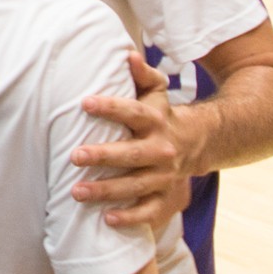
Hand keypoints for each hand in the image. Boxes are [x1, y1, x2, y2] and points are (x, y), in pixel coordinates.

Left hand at [72, 50, 195, 230]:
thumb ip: (143, 74)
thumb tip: (128, 54)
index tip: (84, 103)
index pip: (132, 112)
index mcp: (155, 120)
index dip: (110, 107)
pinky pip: (150, 211)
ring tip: (76, 191)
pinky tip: (107, 219)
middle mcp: (161, 148)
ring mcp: (164, 175)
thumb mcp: (156, 92)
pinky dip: (130, 217)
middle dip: (103, 156)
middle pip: (131, 154)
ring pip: (135, 185)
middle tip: (74, 156)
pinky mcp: (166, 196)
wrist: (197, 143)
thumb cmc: (161, 114)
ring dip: (106, 190)